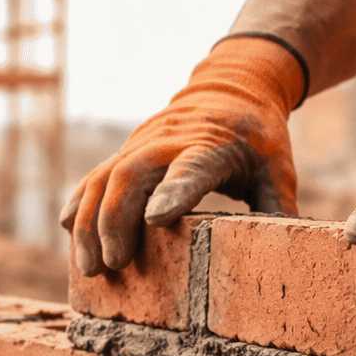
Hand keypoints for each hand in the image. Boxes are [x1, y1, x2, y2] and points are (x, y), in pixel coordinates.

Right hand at [62, 36, 304, 275]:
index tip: (154, 222)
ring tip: (89, 268)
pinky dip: (78, 205)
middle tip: (114, 266)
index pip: (190, 168)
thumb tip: (287, 256)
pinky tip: (68, 233)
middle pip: (131, 175)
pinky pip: (93, 176)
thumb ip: (278, 210)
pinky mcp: (126, 150)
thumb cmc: (258, 136)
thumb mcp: (278, 169)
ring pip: (103, 178)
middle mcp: (169, 141)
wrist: (232, 88)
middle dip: (115, 221)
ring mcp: (141, 144)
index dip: (172, 192)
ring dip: (89, 223)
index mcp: (212, 144)